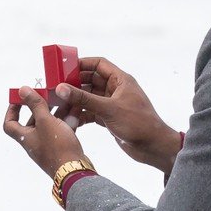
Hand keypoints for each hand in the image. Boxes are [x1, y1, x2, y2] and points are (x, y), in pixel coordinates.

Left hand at [2, 88, 85, 181]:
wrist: (75, 171)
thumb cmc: (58, 148)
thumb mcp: (45, 121)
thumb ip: (35, 105)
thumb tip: (22, 90)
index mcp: (25, 137)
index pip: (10, 124)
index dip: (12, 110)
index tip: (19, 99)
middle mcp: (35, 142)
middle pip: (33, 121)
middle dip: (40, 107)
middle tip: (47, 95)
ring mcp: (49, 145)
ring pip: (51, 124)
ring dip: (57, 111)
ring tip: (64, 99)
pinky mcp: (62, 147)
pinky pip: (63, 129)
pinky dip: (68, 119)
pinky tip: (76, 109)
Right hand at [52, 55, 183, 174]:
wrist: (153, 147)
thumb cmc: (139, 123)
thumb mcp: (109, 109)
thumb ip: (84, 99)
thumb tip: (62, 88)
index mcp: (120, 80)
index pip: (98, 64)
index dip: (82, 64)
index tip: (64, 68)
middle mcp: (116, 90)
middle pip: (90, 81)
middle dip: (74, 85)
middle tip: (57, 88)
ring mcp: (112, 104)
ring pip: (89, 98)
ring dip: (76, 102)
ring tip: (60, 106)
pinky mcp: (109, 118)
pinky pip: (91, 112)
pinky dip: (81, 115)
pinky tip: (70, 119)